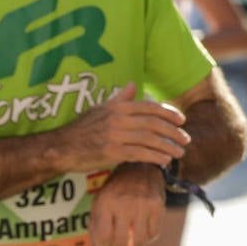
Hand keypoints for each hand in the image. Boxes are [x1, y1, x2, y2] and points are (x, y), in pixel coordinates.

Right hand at [52, 83, 188, 172]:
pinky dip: (155, 157)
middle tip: (186, 139)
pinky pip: (139, 153)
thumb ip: (120, 98)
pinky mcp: (112, 152)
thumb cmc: (82, 128)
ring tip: (179, 152)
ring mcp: (115, 135)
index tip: (182, 120)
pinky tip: (165, 161)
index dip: (169, 114)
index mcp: (119, 106)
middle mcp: (119, 118)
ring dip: (168, 146)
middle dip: (173, 132)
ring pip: (150, 139)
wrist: (60, 147)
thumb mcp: (100, 109)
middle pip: (154, 124)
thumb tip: (133, 85)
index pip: (151, 107)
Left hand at [88, 162, 164, 245]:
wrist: (141, 166)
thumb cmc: (116, 188)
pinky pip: (154, 232)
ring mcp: (143, 204)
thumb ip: (96, 224)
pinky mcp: (158, 205)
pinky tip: (141, 242)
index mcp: (105, 202)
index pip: (102, 236)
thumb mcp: (100, 201)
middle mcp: (124, 203)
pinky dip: (147, 241)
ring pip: (139, 240)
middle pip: (120, 241)